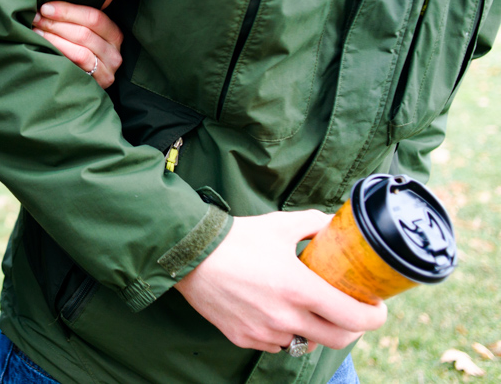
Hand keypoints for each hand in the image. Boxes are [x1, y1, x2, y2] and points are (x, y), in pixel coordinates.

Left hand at [34, 0, 122, 87]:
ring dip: (54, 39)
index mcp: (114, 33)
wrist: (77, 85)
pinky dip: (59, 53)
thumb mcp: (84, 28)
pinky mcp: (98, 83)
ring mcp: (108, 70)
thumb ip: (84, 11)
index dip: (68, 11)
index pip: (94, 17)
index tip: (45, 7)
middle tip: (36, 19)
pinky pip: (78, 65)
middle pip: (85, 33)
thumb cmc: (77, 48)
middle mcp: (115, 52)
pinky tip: (43, 48)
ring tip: (36, 32)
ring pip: (81, 50)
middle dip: (56, 24)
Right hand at [173, 210, 386, 353]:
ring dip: (315, 331)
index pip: (354, 318)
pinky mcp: (244, 338)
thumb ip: (315, 224)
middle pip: (338, 339)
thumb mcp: (280, 224)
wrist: (190, 255)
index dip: (374, 316)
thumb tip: (336, 225)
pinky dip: (283, 333)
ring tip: (309, 311)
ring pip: (305, 343)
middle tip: (350, 312)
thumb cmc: (237, 238)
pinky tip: (277, 314)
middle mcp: (285, 317)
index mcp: (300, 289)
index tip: (377, 308)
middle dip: (352, 328)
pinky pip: (275, 344)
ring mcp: (264, 332)